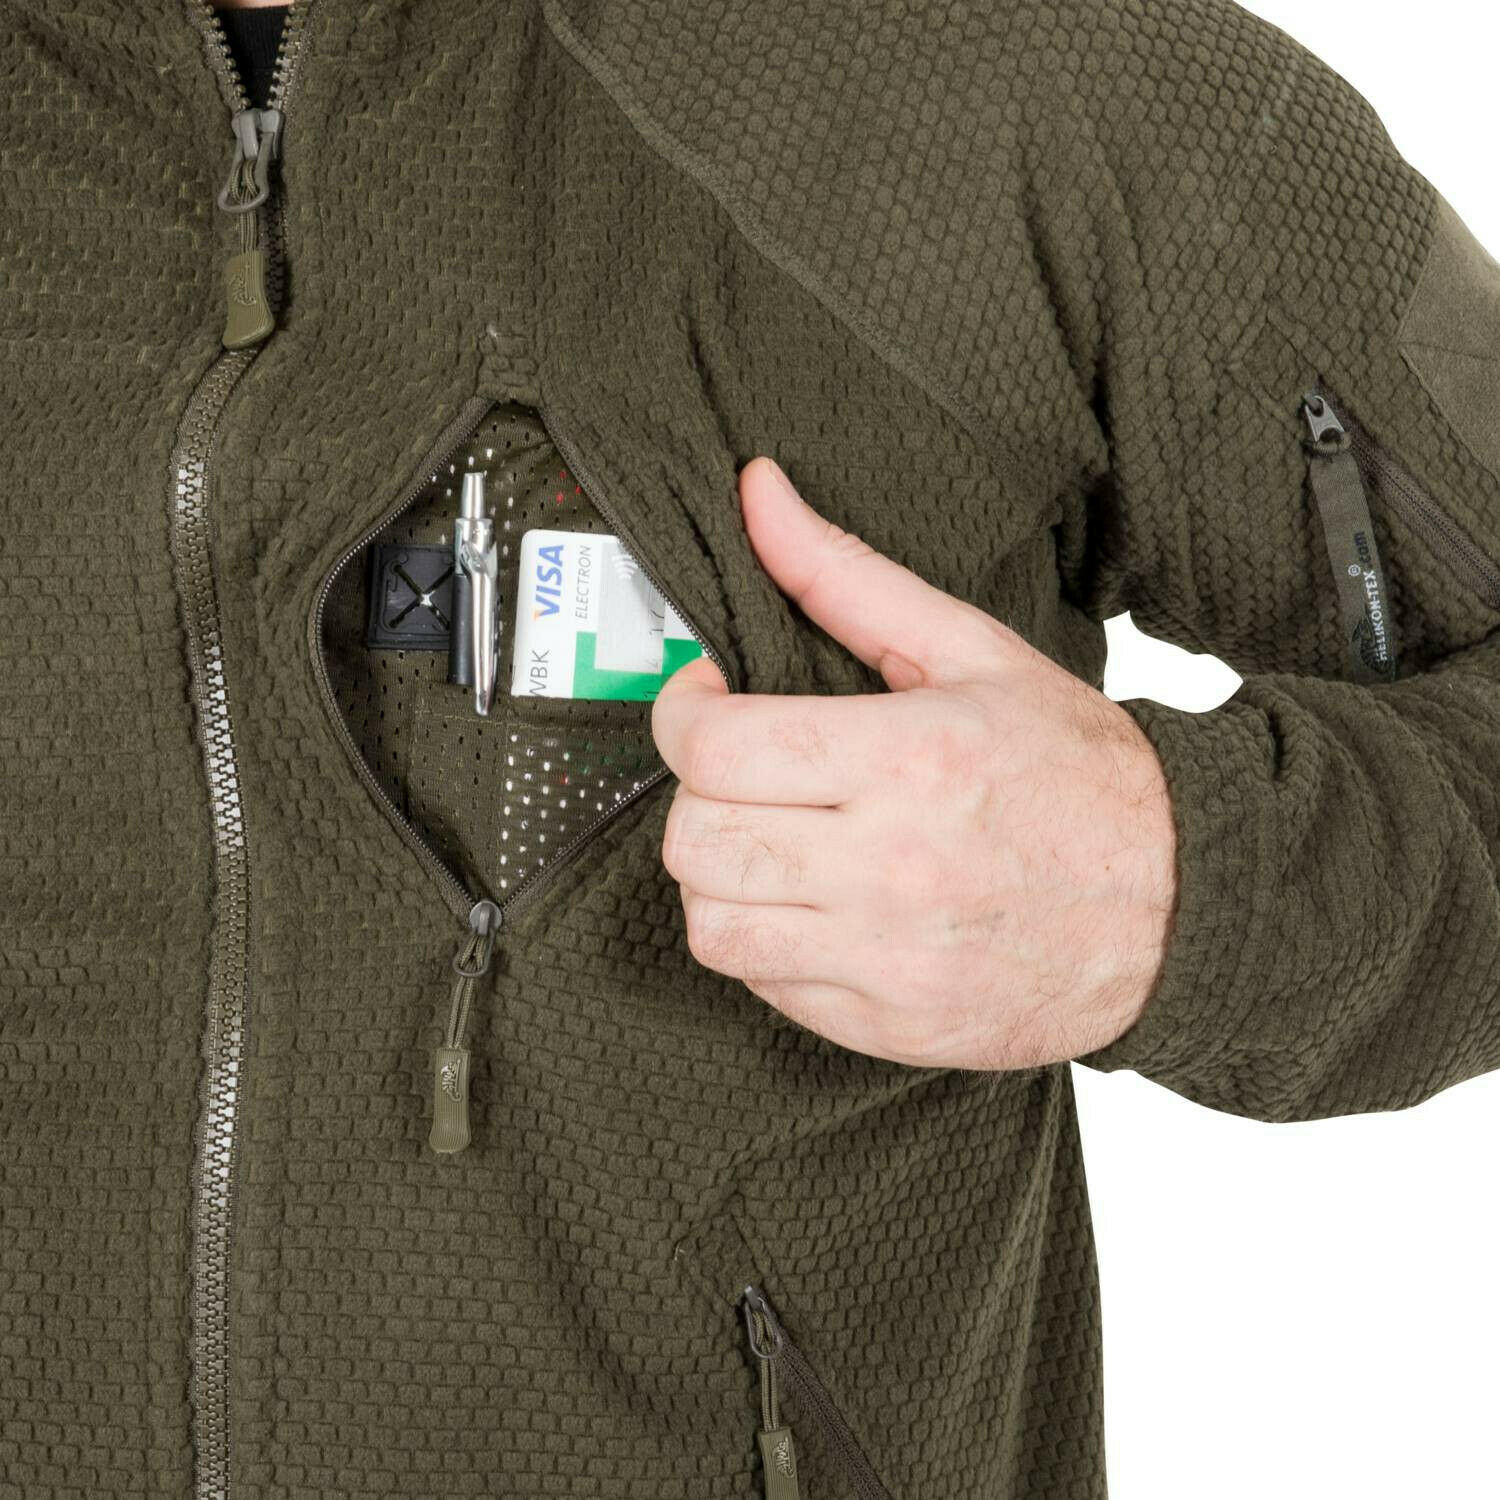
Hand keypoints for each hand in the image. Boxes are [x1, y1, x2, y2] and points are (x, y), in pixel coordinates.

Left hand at [651, 459, 1177, 1068]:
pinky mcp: (893, 1026)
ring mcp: (890, 960)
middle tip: (746, 772)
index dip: (681, 712)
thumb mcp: (973, 650)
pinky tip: (816, 903)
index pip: (712, 749)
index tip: (707, 699)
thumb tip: (756, 489)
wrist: (1186, 904)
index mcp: (910, 760)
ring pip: (710, 926)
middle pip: (697, 839)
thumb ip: (846, 574)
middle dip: (699, 792)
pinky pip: (765, 986)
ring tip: (772, 841)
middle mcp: (892, 869)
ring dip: (720, 874)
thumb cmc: (1080, 771)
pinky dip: (767, 939)